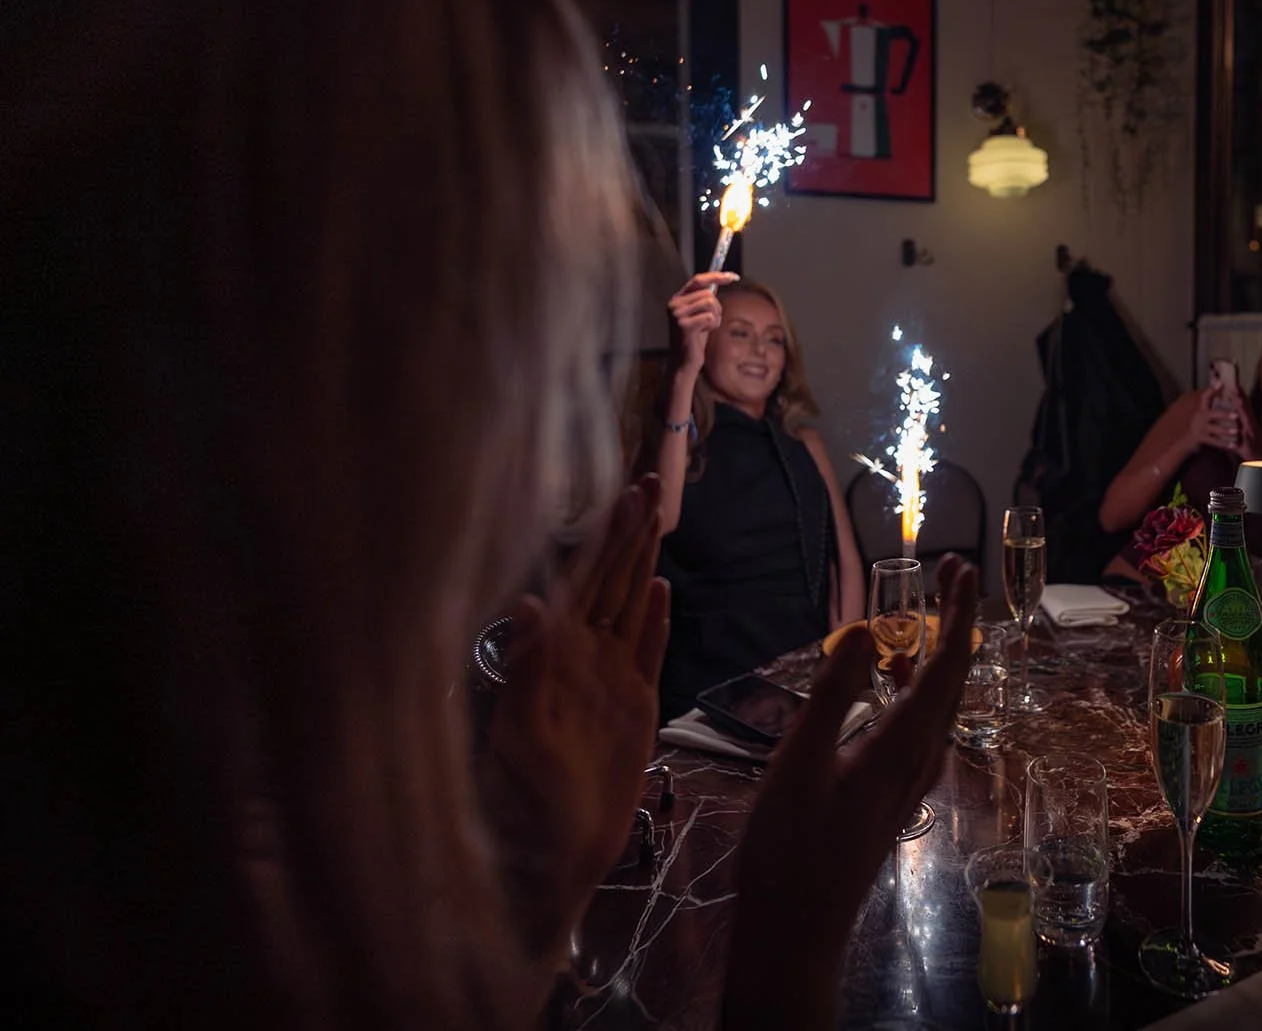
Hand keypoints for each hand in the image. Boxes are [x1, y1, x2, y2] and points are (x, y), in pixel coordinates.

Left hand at [478, 475, 670, 968]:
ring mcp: (609, 680)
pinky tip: (659, 590)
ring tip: (656, 517)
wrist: (556, 859)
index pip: (584, 581)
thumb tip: (529, 603)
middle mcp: (582, 658)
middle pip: (610, 580)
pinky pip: (646, 650)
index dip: (604, 536)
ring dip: (642, 561)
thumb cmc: (524, 804)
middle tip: (649, 482)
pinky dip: (654, 619)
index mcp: (555, 657)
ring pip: (629, 605)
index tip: (623, 493)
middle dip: (629, 532)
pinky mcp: (634, 707)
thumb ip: (527, 670)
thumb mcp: (522, 737)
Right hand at [668, 272, 734, 380]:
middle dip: (717, 308)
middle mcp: (674, 304)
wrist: (684, 362)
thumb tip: (720, 279)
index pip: (698, 280)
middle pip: (708, 294)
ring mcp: (677, 315)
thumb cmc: (694, 339)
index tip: (734, 276)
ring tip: (706, 328)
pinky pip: (710, 317)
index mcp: (677, 299)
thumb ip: (706, 298)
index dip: (716, 276)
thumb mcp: (700, 315)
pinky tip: (703, 334)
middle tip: (710, 322)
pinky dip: (712, 325)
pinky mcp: (684, 326)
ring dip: (715, 317)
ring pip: (710, 304)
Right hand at [722, 555, 979, 1028]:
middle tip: (949, 574)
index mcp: (901, 748)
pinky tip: (887, 681)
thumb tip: (868, 629)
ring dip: (935, 655)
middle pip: (953, 681)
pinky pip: (918, 726)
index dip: (958, 615)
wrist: (795, 928)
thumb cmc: (789, 849)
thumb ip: (833, 693)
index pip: (947, 668)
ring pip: (938, 705)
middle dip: (956, 624)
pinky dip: (913, 689)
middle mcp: (918, 761)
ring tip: (921, 615)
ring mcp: (909, 780)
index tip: (962, 569)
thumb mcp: (799, 764)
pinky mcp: (891, 793)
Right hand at [1183, 385, 1252, 458]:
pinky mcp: (1201, 439)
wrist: (1182, 439)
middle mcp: (1199, 417)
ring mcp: (1200, 428)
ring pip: (1215, 429)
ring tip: (1236, 431)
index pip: (1205, 396)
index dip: (1212, 389)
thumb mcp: (1199, 410)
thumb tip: (1217, 382)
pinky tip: (1234, 446)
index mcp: (1200, 408)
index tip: (1221, 383)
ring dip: (1226, 430)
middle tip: (1236, 415)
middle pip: (1213, 414)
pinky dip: (1225, 444)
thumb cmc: (1195, 422)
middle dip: (1225, 415)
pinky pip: (1215, 442)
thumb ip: (1207, 398)